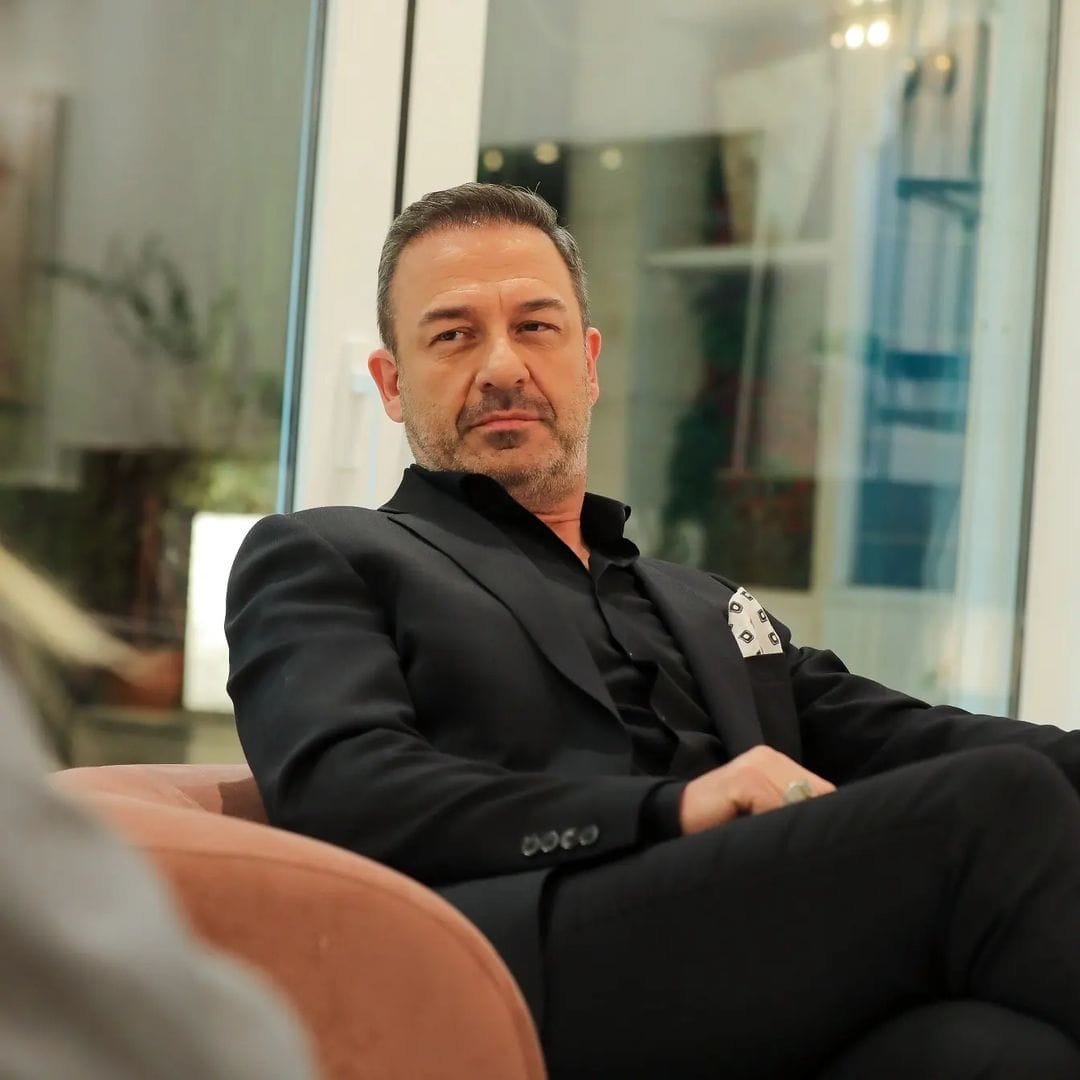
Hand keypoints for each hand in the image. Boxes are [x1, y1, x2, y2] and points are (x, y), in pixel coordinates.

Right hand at [679, 746, 834, 834]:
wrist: (672, 819)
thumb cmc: (719, 823)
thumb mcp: (759, 812)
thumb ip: (786, 809)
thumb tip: (825, 828)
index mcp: (774, 762)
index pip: (823, 791)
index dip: (819, 817)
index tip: (807, 838)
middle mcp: (767, 757)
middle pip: (817, 794)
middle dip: (807, 821)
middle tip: (790, 844)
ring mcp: (755, 765)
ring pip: (799, 801)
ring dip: (789, 826)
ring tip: (773, 842)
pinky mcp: (745, 779)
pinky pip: (776, 806)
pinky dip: (772, 826)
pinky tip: (755, 835)